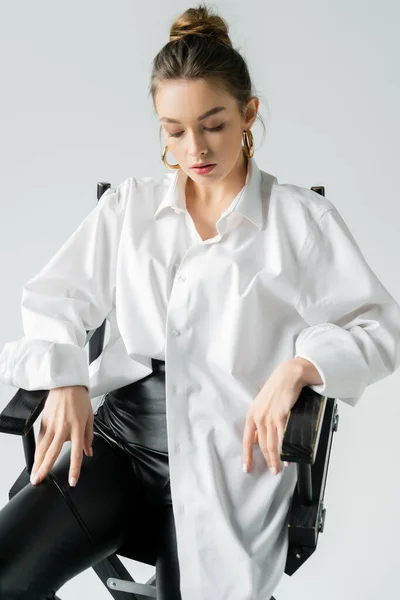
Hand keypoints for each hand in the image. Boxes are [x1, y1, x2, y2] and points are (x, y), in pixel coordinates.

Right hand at [30, 385, 93, 487]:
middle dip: (45, 469)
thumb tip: (88, 452)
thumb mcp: (89, 418)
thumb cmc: (80, 399)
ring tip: (35, 475)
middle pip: (52, 452)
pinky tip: (37, 459)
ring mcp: (51, 425)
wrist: (67, 384)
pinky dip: (38, 450)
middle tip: (38, 481)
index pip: (75, 453)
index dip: (74, 469)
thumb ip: (88, 437)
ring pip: (42, 447)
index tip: (72, 481)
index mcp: (77, 428)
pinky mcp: (44, 421)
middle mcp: (63, 428)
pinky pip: (41, 439)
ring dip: (37, 462)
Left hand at [242, 359, 303, 474]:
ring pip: (271, 444)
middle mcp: (258, 417)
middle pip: (261, 445)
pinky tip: (288, 457)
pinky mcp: (281, 415)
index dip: (246, 456)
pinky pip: (282, 438)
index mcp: (251, 415)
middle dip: (267, 461)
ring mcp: (269, 417)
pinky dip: (285, 450)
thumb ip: (259, 422)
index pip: (246, 440)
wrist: (287, 376)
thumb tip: (256, 439)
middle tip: (273, 471)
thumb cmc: (276, 390)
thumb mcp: (261, 405)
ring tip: (280, 468)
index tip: (247, 468)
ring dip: (276, 459)